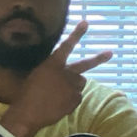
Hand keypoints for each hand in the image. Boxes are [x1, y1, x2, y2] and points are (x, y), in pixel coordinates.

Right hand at [2, 21, 111, 136]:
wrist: (28, 113)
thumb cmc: (26, 93)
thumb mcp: (35, 75)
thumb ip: (48, 71)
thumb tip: (55, 73)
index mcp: (53, 64)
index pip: (67, 45)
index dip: (77, 34)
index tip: (86, 22)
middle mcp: (66, 73)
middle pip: (85, 64)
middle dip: (99, 58)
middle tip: (110, 53)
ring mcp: (72, 87)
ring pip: (80, 83)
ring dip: (74, 86)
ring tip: (60, 94)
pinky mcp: (75, 100)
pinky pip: (77, 98)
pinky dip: (71, 100)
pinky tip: (59, 104)